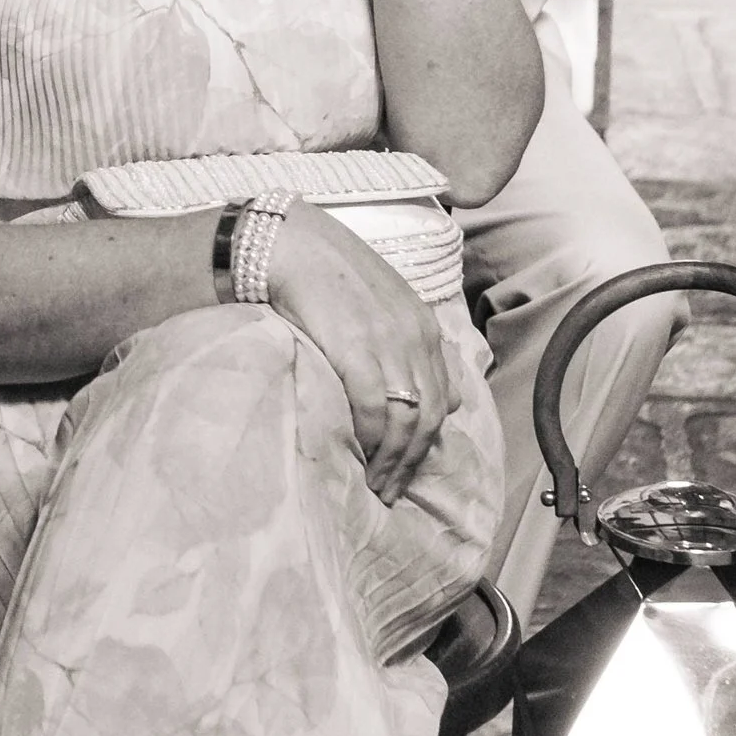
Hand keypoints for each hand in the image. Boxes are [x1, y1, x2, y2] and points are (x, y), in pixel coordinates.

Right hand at [259, 199, 460, 498]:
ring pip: (407, 421)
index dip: (426, 441)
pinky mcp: (358, 351)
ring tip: (374, 486)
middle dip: (412, 461)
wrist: (292, 244)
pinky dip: (372, 441)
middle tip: (390, 491)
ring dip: (393, 462)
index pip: (443, 399)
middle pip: (430, 418)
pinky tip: (360, 459)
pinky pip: (376, 409)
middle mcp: (416, 339)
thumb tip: (434, 395)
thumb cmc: (327, 272)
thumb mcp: (382, 303)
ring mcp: (390, 345)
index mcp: (423, 327)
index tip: (407, 467)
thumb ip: (406, 345)